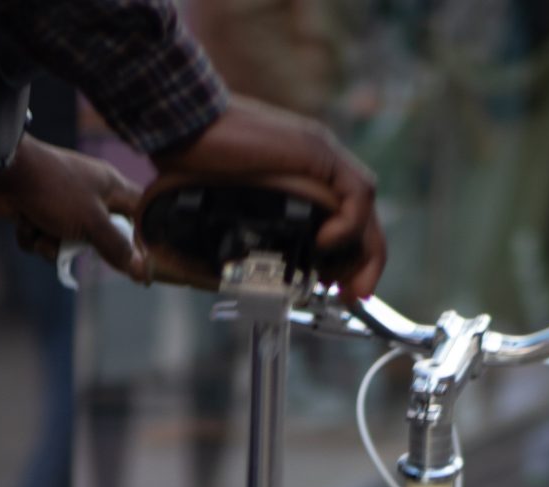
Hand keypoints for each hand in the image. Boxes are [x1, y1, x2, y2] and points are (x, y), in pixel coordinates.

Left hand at [0, 135, 148, 279]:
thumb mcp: (92, 222)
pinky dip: (32, 236)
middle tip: (74, 243)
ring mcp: (62, 204)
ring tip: (41, 230)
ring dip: (50, 246)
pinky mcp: (37, 211)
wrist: (5, 174)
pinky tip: (24, 222)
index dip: (143, 235)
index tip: (141, 260)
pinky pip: (42, 239)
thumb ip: (115, 246)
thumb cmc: (55, 192)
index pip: (140, 211)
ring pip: (65, 244)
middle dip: (81, 248)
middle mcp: (88, 195)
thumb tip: (139, 268)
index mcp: (109, 187)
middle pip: (99, 237)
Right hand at [154, 95, 385, 299]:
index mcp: (302, 179)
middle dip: (364, 265)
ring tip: (341, 283)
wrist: (184, 126)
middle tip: (350, 298)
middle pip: (363, 218)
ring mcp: (320, 156)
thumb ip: (242, 240)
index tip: (336, 291)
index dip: (349, 261)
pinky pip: (356, 192)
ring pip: (365, 207)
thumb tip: (239, 280)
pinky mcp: (317, 150)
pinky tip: (325, 243)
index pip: (345, 220)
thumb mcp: (225, 214)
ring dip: (363, 252)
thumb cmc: (194, 165)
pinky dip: (350, 225)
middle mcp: (317, 166)